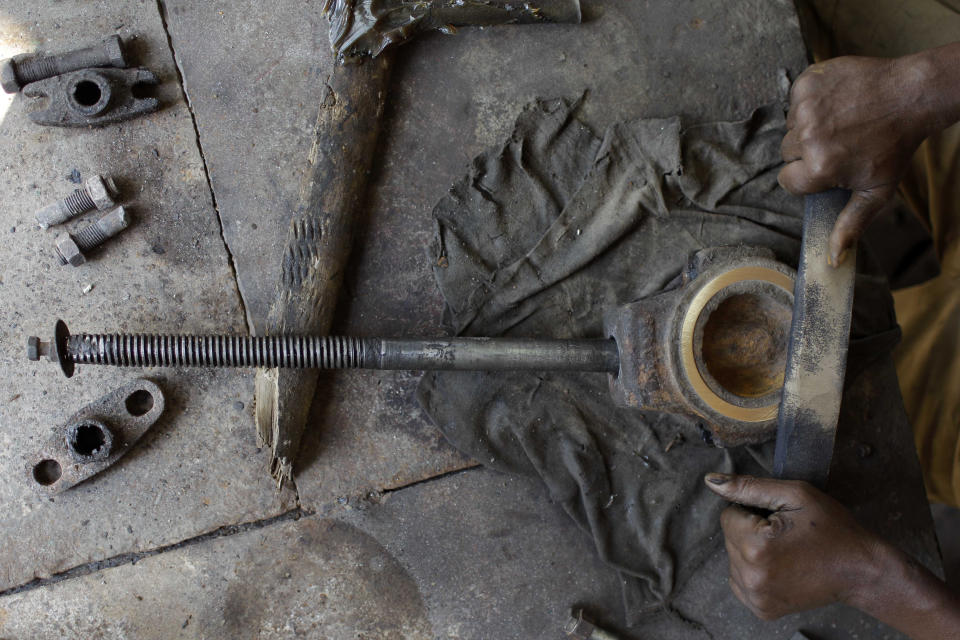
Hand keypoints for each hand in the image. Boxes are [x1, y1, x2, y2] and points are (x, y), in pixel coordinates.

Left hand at [704, 473, 882, 619]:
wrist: (861, 570)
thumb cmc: (832, 528)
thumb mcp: (794, 495)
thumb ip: (748, 486)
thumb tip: (711, 481)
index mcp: (756, 546)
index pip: (728, 515)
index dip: (752, 511)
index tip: (779, 518)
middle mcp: (751, 576)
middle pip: (729, 537)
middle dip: (751, 530)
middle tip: (785, 534)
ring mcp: (756, 597)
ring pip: (732, 558)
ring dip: (751, 551)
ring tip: (785, 550)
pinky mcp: (762, 610)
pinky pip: (740, 580)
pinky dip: (754, 571)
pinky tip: (780, 567)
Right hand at [779, 54, 943, 265]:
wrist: (910, 95)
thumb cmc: (894, 146)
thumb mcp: (876, 191)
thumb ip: (850, 224)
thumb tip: (832, 259)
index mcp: (819, 167)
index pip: (789, 180)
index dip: (808, 176)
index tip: (828, 167)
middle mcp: (808, 137)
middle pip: (787, 153)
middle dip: (807, 151)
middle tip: (838, 143)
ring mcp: (805, 108)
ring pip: (789, 126)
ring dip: (808, 126)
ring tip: (839, 122)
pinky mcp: (807, 82)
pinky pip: (794, 100)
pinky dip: (810, 101)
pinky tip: (835, 103)